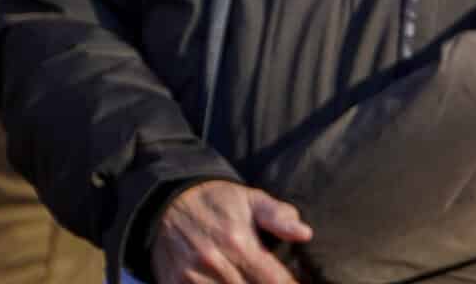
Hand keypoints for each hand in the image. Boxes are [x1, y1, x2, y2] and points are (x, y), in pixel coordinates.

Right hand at [153, 181, 311, 283]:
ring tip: (251, 279)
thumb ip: (280, 217)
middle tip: (272, 279)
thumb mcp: (253, 200)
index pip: (275, 280)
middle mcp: (215, 264)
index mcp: (239, 243)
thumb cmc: (220, 202)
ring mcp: (192, 278)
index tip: (299, 283)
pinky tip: (228, 281)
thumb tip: (305, 234)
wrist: (170, 201)